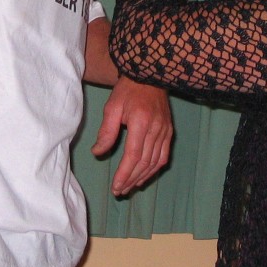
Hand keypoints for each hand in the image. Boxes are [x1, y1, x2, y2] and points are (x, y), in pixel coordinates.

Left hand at [90, 77, 172, 195]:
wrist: (149, 75)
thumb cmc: (128, 90)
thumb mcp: (112, 107)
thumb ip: (106, 131)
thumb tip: (97, 153)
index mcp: (141, 121)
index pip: (133, 155)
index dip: (124, 173)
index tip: (115, 186)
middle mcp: (156, 129)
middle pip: (145, 162)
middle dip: (131, 179)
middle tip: (119, 191)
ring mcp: (165, 131)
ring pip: (155, 162)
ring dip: (142, 177)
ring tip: (128, 187)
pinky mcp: (169, 131)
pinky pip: (163, 156)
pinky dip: (154, 169)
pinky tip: (143, 176)